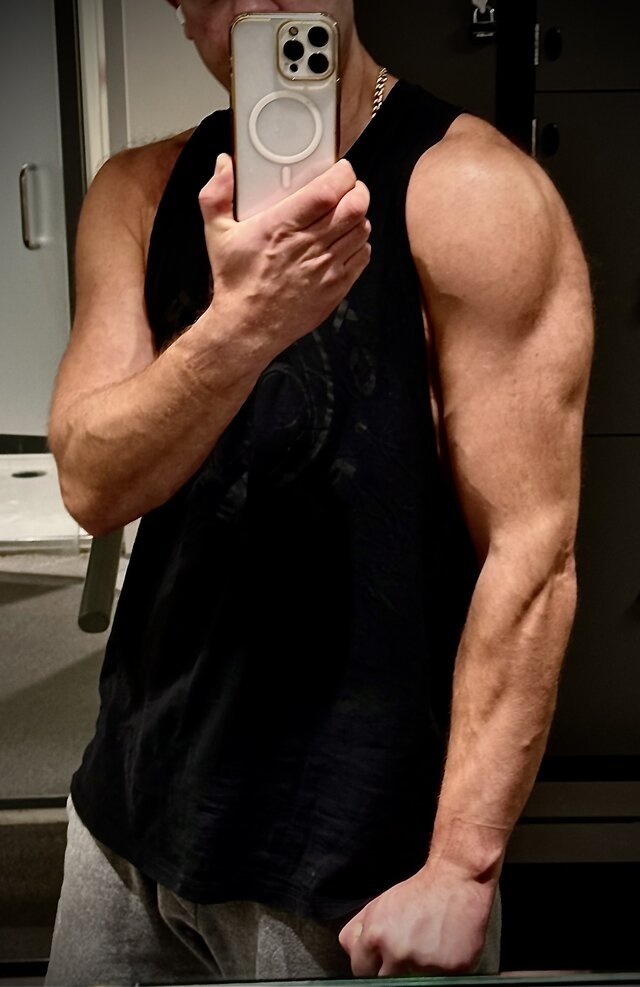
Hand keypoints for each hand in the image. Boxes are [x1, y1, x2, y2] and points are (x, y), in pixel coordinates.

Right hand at [198, 153, 370, 357]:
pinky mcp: (336, 287)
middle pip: (354, 207)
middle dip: (358, 191)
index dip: (343, 175)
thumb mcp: (217, 235)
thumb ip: (216, 195)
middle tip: (349, 188)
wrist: (247, 327)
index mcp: (282, 226)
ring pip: (361, 230)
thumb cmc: (235, 281)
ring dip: (359, 216)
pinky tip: (346, 240)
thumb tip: (223, 164)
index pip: (327, 191)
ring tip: (347, 213)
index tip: (341, 169)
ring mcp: (326, 268)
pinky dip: (360, 243)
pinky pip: (362, 256)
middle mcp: (308, 245)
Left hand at [338, 864, 496, 975]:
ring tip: (427, 948)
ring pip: (414, 983)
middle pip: (385, 981)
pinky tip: (443, 950)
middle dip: (393, 970)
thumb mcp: (378, 904)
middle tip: (406, 953)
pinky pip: (440, 980)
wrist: (455, 881)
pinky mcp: (451, 970)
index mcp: (376, 936)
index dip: (371, 967)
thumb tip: (352, 954)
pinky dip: (441, 970)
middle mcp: (398, 952)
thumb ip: (358, 932)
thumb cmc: (417, 892)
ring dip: (418, 971)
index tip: (380, 963)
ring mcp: (425, 964)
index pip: (361, 972)